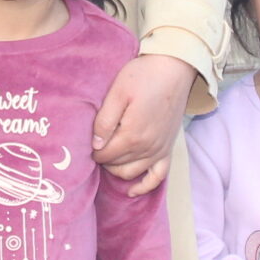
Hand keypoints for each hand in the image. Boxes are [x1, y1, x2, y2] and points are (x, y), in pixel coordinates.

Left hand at [92, 53, 195, 193]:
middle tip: (95, 147)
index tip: (85, 142)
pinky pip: (159, 176)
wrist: (174, 68)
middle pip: (117, 165)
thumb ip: (105, 120)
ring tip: (107, 159)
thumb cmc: (144, 76)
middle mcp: (147, 148)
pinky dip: (145, 186)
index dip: (92, 151)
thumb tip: (95, 144)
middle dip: (103, 160)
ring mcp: (160, 150)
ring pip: (133, 173)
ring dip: (117, 170)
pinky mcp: (168, 148)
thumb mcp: (117, 92)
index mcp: (132, 135)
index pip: (104, 155)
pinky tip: (132, 190)